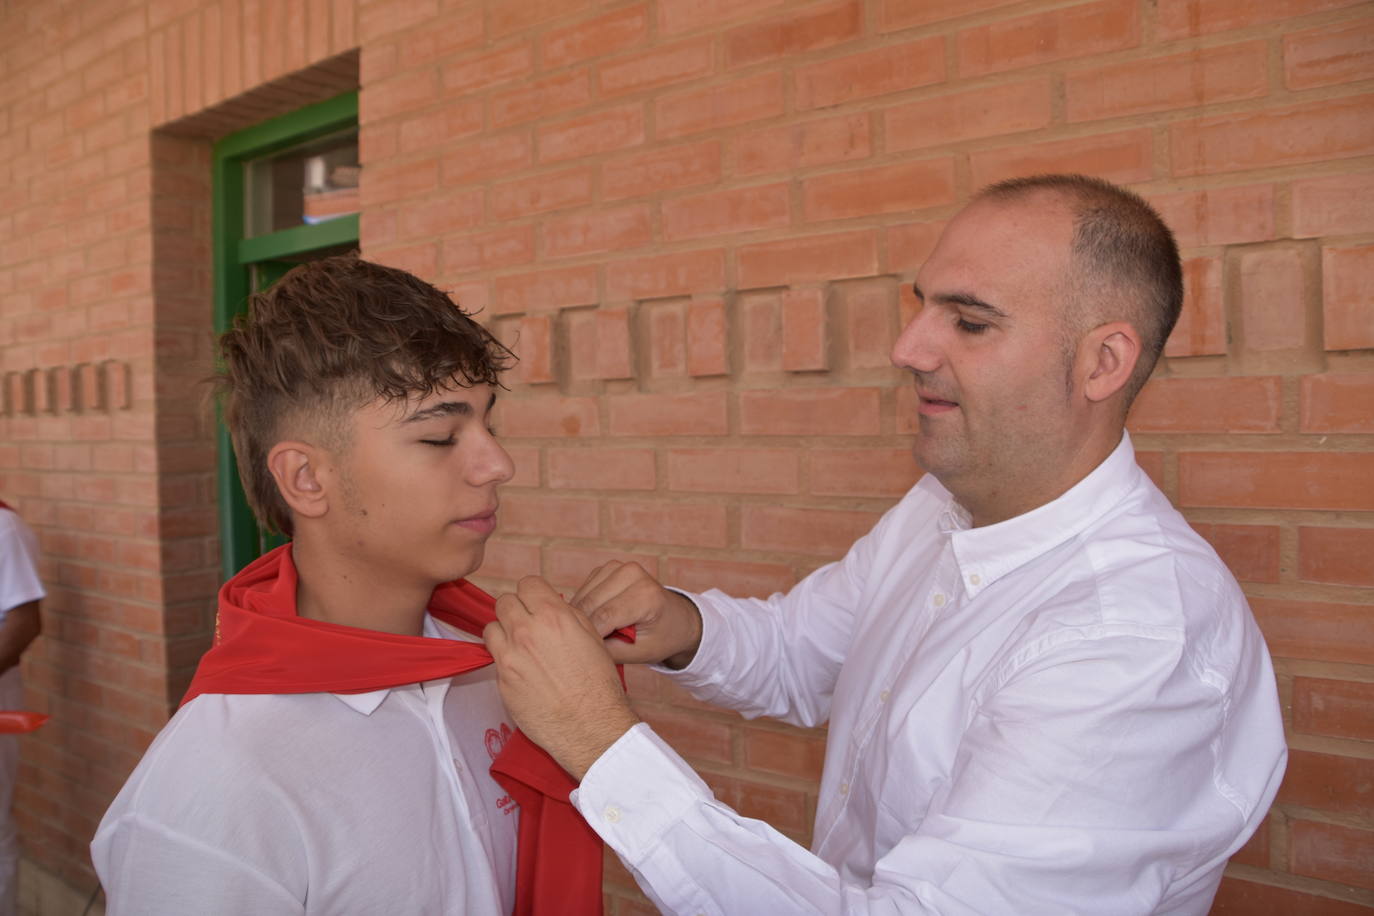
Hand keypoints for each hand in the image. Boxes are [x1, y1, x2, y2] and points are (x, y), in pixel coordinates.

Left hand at [484, 576, 639, 779]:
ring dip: (503, 632)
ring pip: (491, 627)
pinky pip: (494, 657)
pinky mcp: (501, 680)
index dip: (533, 593)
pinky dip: (504, 659)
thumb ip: (567, 616)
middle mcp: (527, 631)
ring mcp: (510, 656)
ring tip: (519, 646)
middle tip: (526, 623)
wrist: (590, 726)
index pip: (527, 584)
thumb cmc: (598, 684)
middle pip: (504, 601)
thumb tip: (551, 607)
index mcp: (554, 616)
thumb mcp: (592, 637)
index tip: (536, 603)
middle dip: (515, 610)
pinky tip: (522, 670)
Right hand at [571, 561, 702, 668]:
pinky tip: (596, 620)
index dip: (591, 638)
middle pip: (589, 605)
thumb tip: (577, 648)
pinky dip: (583, 608)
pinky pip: (583, 591)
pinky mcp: (607, 568)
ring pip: (582, 597)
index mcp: (646, 594)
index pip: (604, 617)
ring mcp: (618, 566)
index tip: (586, 655)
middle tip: (588, 648)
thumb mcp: (640, 653)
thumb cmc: (661, 637)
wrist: (677, 618)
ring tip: (596, 635)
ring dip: (581, 618)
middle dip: (584, 628)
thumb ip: (609, 651)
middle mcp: (632, 573)